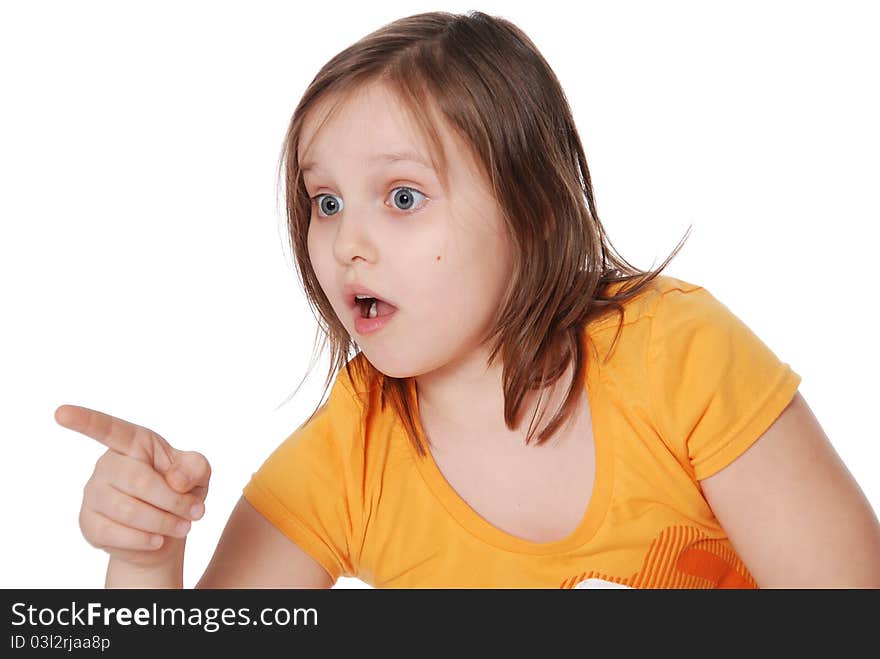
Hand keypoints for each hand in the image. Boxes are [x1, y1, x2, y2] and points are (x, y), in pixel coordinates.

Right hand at [56, 404, 210, 569]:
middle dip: (172, 500)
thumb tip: (176, 480)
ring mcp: (93, 494)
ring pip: (127, 510)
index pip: (108, 429)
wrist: (165, 534)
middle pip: (137, 480)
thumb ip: (195, 467)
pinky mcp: (88, 523)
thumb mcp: (198, 474)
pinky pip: (114, 533)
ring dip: (163, 522)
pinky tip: (158, 540)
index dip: (85, 421)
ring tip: (183, 526)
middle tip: (195, 512)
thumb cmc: (181, 492)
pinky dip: (144, 539)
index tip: (61, 412)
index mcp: (134, 443)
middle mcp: (107, 464)